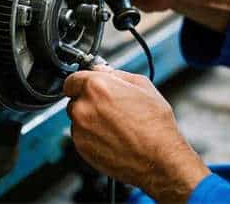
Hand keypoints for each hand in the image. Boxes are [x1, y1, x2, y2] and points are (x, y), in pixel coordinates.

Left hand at [64, 68, 209, 201]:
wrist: (158, 158)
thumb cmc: (154, 125)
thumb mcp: (143, 85)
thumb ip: (117, 74)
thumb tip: (103, 71)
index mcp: (96, 87)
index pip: (72, 79)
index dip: (81, 82)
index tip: (87, 86)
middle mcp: (83, 107)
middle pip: (74, 99)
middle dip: (88, 101)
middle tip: (110, 107)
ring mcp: (80, 130)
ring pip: (78, 119)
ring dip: (90, 119)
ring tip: (115, 125)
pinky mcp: (81, 148)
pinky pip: (81, 136)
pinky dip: (92, 136)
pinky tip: (112, 137)